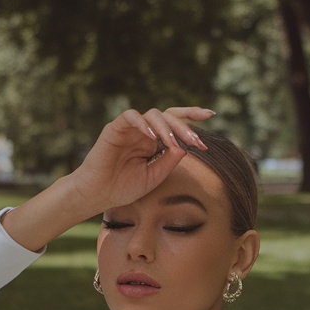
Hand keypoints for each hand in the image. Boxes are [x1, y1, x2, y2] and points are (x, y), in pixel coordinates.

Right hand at [68, 106, 213, 214]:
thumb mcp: (154, 176)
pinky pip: (131, 117)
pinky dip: (142, 123)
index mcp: (154, 140)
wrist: (98, 195)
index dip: (192, 115)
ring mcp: (130, 128)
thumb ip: (170, 161)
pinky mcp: (115, 128)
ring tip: (173, 143)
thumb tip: (186, 147)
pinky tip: (151, 136)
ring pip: (153, 115)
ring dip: (166, 127)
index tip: (211, 115)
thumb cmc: (124, 188)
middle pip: (169, 116)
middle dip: (185, 126)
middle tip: (196, 141)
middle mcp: (144, 130)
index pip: (175, 121)